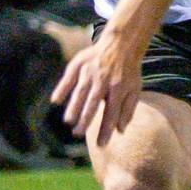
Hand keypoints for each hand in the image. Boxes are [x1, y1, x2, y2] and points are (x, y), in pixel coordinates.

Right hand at [51, 32, 144, 146]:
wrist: (121, 44)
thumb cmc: (128, 72)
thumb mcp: (134, 89)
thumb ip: (128, 110)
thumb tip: (120, 131)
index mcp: (119, 88)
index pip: (112, 112)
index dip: (106, 129)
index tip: (102, 144)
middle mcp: (104, 80)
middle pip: (94, 102)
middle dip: (86, 119)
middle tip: (78, 133)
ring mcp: (90, 71)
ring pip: (80, 91)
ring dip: (74, 106)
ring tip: (69, 121)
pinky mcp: (79, 64)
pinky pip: (68, 78)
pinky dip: (62, 88)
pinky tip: (56, 101)